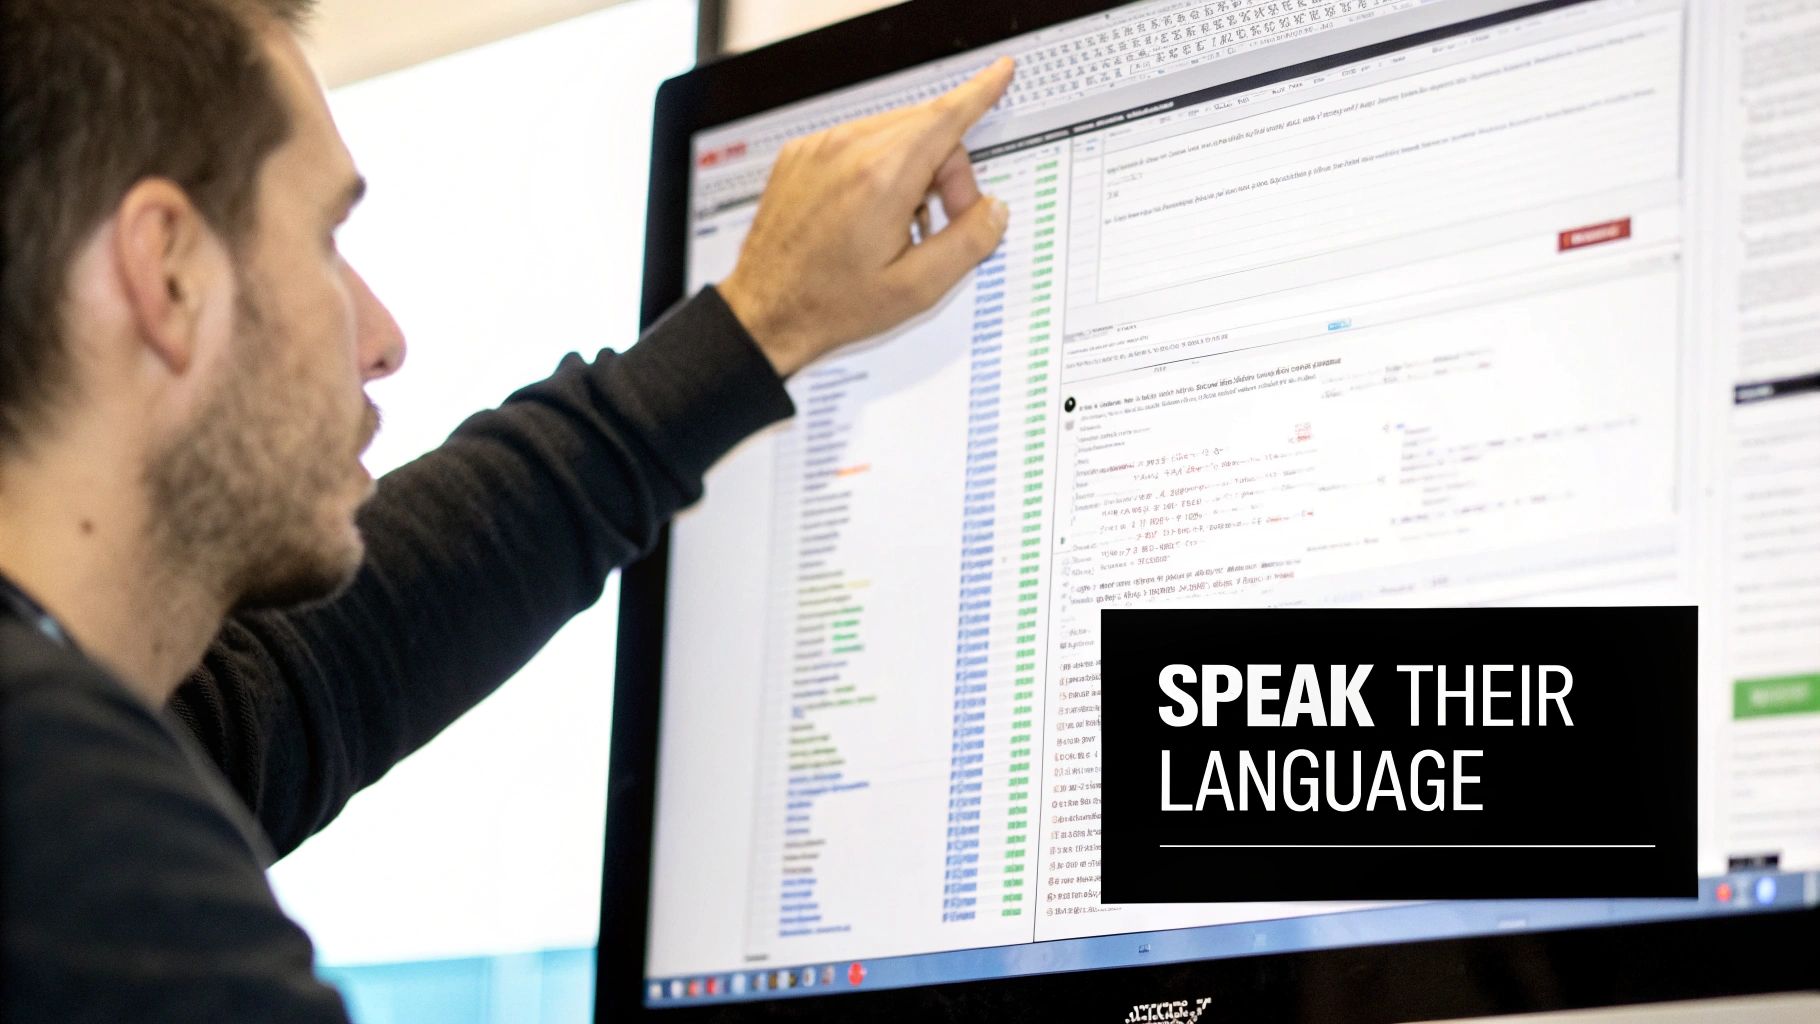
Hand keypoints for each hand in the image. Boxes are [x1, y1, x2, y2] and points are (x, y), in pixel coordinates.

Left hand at [719, 58, 1015, 376]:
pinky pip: (858, 142)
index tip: (1000, 72)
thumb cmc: (831, 304)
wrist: (765, 311)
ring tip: (900, 224)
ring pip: (893, 133)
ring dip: (913, 168)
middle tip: (944, 221)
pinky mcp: (802, 155)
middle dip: (949, 169)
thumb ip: (969, 243)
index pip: (945, 117)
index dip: (980, 93)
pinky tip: (868, 214)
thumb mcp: (916, 289)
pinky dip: (878, 167)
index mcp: (881, 179)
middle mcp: (847, 151)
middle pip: (926, 128)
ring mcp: (819, 148)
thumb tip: (993, 210)